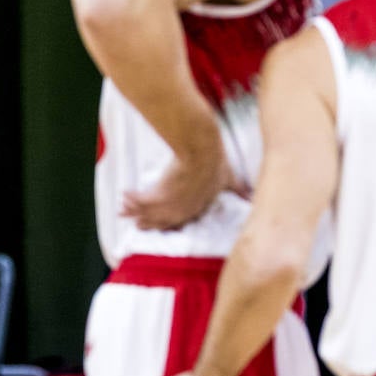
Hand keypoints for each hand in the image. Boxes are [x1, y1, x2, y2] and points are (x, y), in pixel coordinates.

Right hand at [121, 145, 247, 231]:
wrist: (202, 151)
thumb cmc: (216, 162)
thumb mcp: (229, 177)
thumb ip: (239, 189)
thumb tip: (251, 195)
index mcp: (200, 207)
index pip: (183, 219)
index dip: (170, 221)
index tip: (160, 222)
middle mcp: (184, 210)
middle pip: (162, 220)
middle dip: (148, 221)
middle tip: (137, 224)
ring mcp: (171, 204)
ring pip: (149, 212)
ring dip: (136, 212)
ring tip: (124, 211)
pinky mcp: (159, 194)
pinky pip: (142, 200)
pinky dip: (133, 200)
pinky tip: (124, 196)